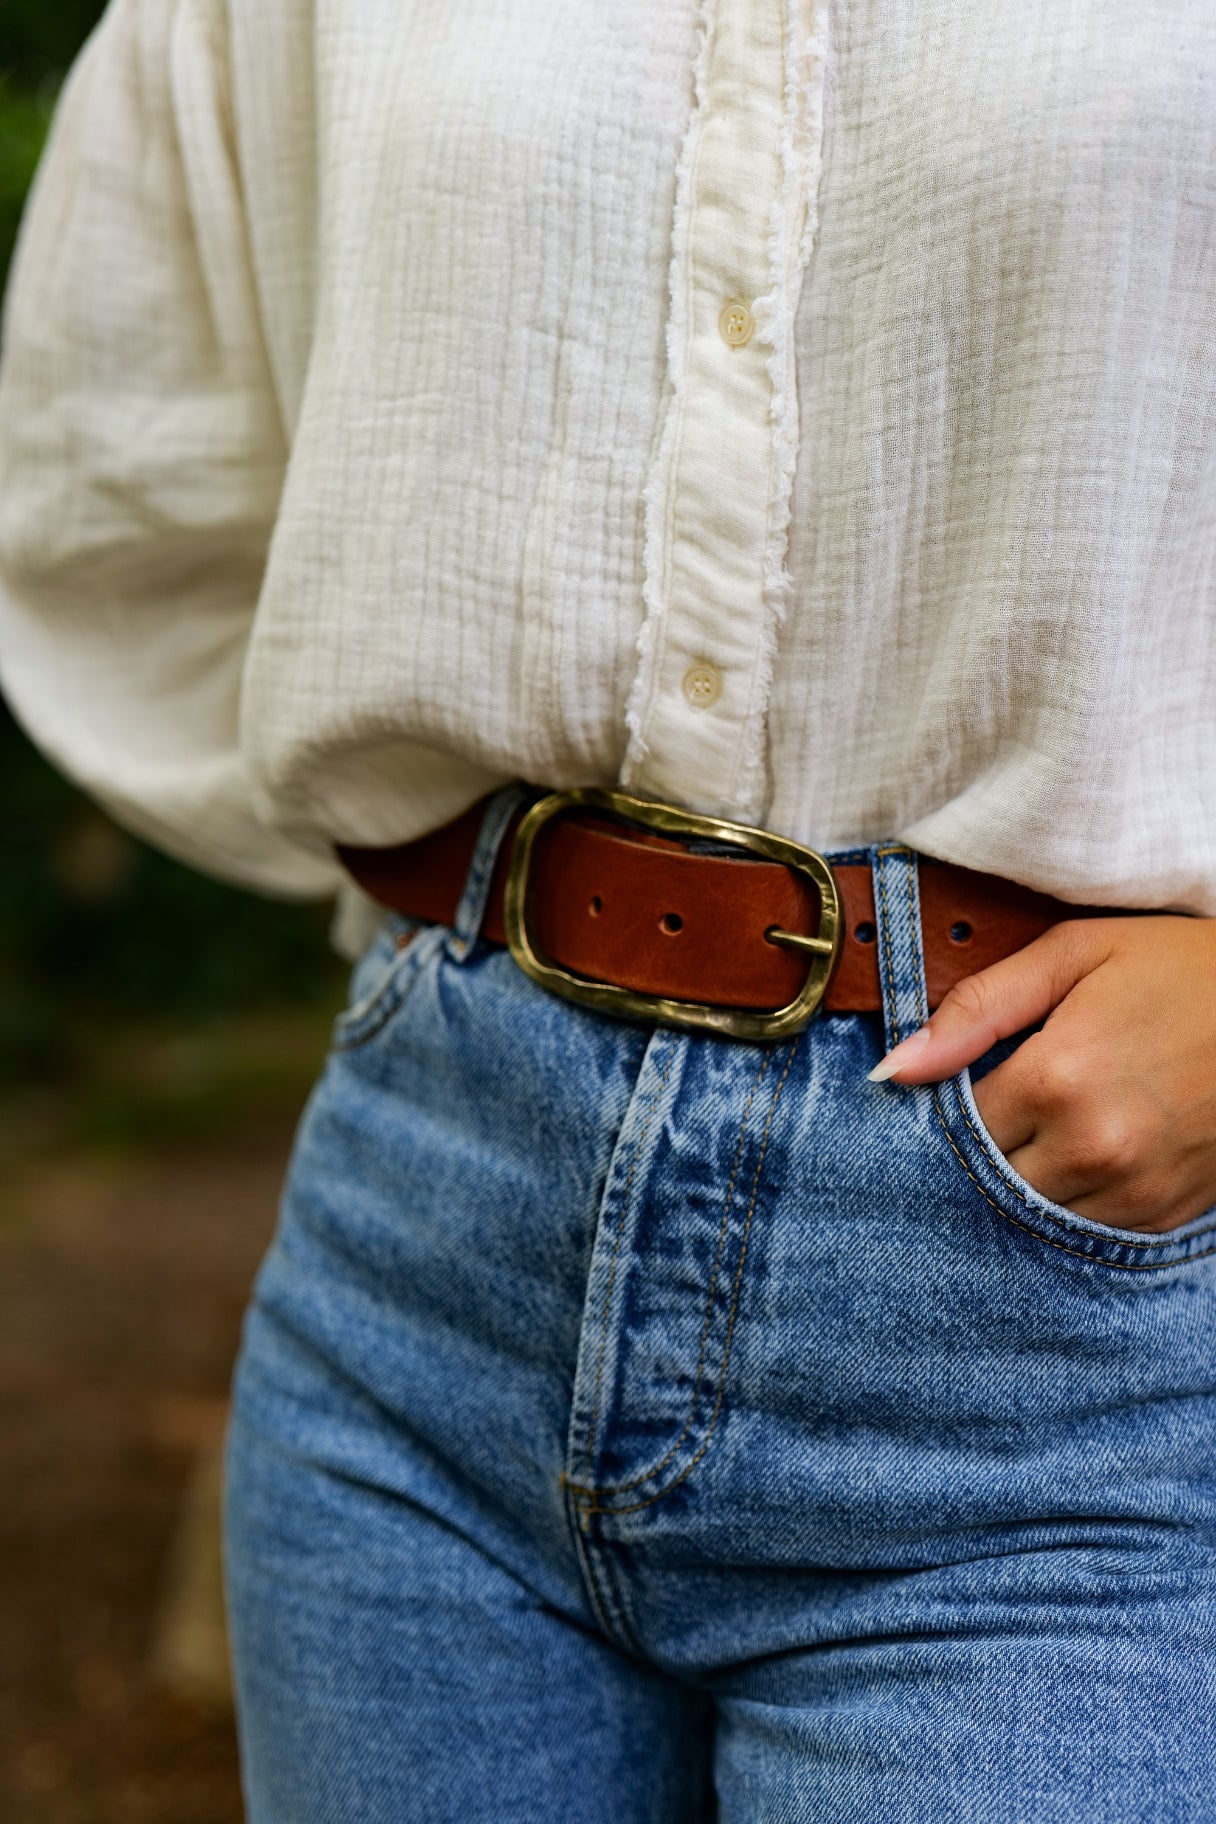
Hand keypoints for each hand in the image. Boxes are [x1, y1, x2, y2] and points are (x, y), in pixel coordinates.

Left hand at [867, 915, 1215, 1232]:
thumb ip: (977, 1009)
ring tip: (1043, 1126)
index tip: (955, 1085)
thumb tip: (893, 1071)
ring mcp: (1133, 1189)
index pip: (953, 1128)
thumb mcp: (1073, 954)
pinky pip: (1086, 1228)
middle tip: (996, 1108)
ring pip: (1031, 1213)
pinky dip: (1071, 1198)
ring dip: (1023, 1178)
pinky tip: (1080, 1150)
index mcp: (1055, 1078)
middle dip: (978, 1149)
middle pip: (985, 1179)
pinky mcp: (1165, 1214)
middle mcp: (1091, 1147)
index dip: (943, 1109)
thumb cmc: (1178, 967)